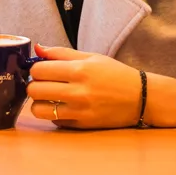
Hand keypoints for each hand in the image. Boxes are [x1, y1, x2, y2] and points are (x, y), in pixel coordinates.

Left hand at [26, 44, 142, 128]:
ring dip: (39, 103)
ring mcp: (79, 111)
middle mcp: (77, 92)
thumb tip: (37, 49)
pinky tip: (64, 107)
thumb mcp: (91, 57)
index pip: (38, 70)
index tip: (41, 70)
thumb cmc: (115, 74)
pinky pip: (54, 121)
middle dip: (34, 85)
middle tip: (43, 83)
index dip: (35, 69)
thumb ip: (61, 53)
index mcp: (79, 71)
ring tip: (49, 98)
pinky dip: (54, 114)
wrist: (141, 98)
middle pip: (34, 90)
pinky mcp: (82, 125)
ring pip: (39, 110)